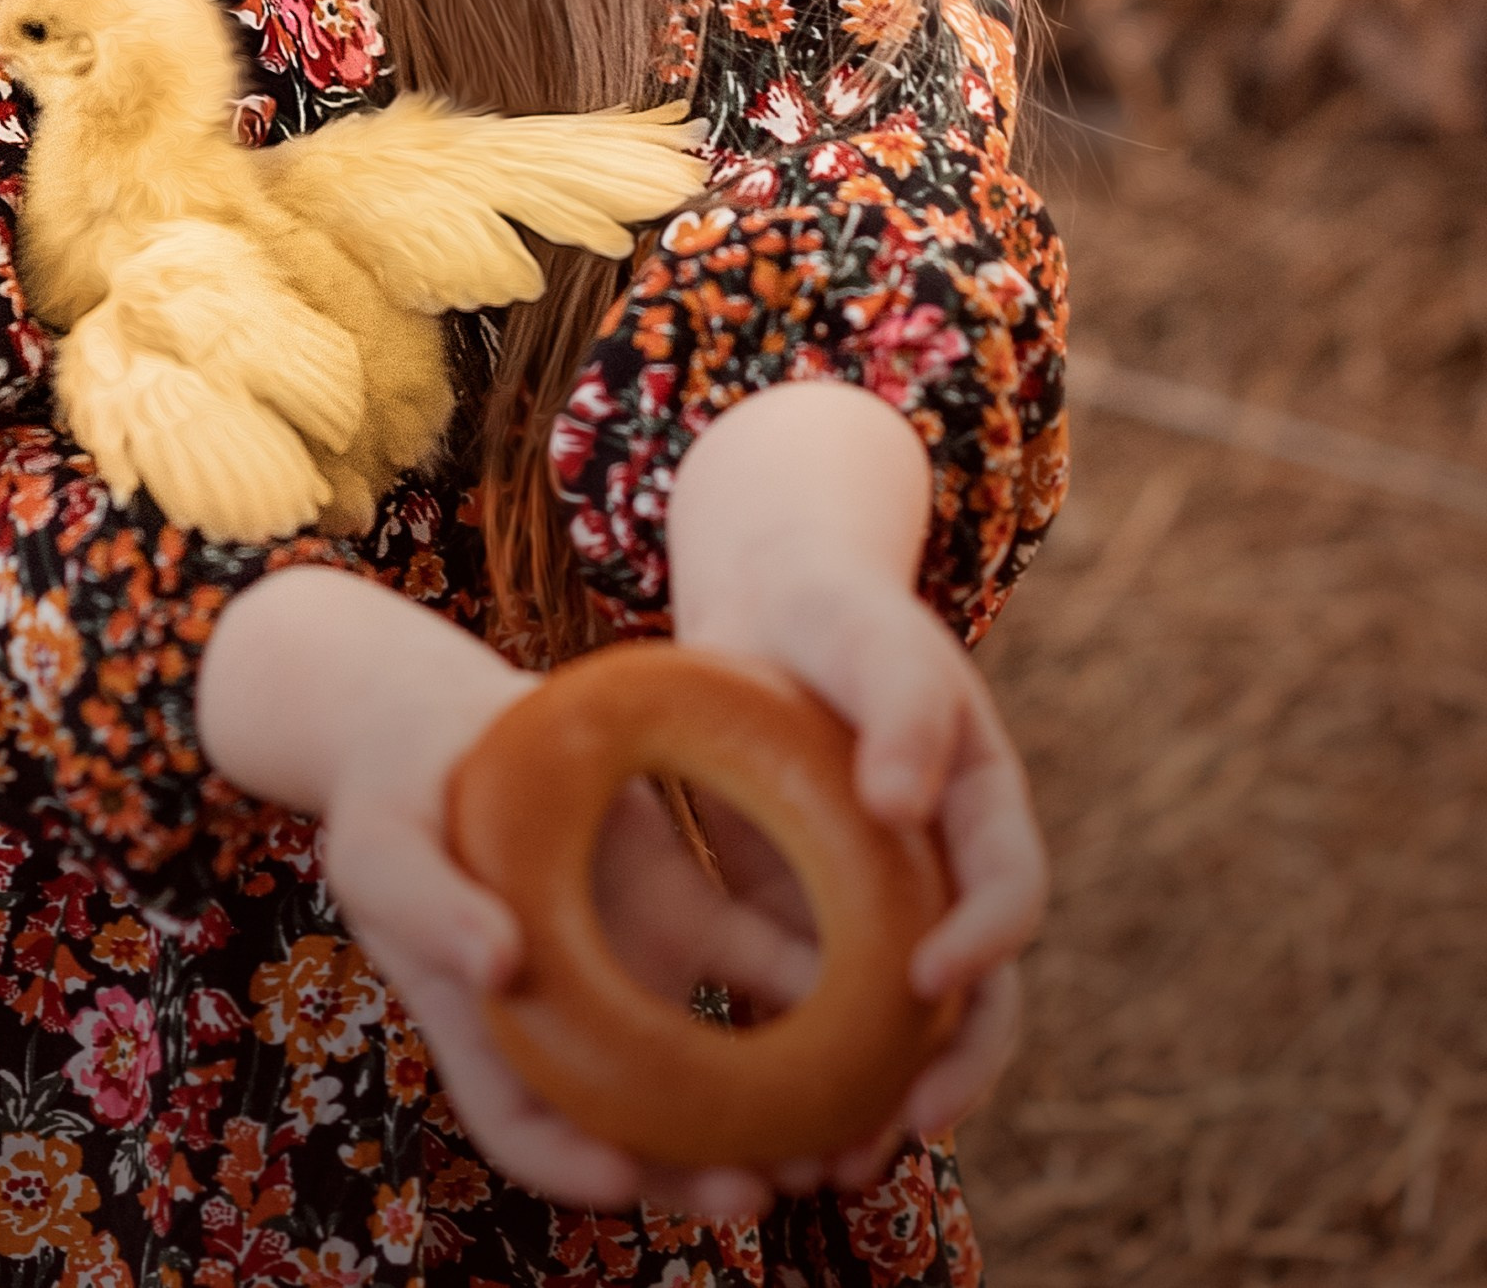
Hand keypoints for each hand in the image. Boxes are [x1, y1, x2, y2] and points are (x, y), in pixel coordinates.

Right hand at [200, 570, 819, 1220]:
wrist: (437, 717)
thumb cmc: (389, 795)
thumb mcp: (383, 851)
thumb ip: (432, 910)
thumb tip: (500, 965)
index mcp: (486, 1027)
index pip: (526, 1128)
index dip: (572, 1169)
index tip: (624, 1183)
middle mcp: (568, 1022)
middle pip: (638, 1128)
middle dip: (698, 1172)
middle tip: (759, 1190)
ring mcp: (631, 970)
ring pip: (716, 1066)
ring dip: (777, 1106)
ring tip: (833, 1135)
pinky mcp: (681, 908)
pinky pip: (752, 959)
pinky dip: (811, 990)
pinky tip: (868, 997)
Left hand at [669, 382, 1049, 1189]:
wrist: (767, 604)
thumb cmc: (830, 606)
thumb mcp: (865, 633)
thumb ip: (899, 703)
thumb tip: (904, 804)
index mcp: (980, 803)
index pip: (1008, 887)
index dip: (985, 940)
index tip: (931, 981)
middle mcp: (945, 870)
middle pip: (978, 992)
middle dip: (951, 1067)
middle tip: (902, 1123)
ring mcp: (882, 908)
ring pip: (904, 1029)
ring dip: (880, 1103)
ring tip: (831, 1170)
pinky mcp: (811, 925)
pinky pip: (826, 1021)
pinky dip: (808, 1081)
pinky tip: (765, 1136)